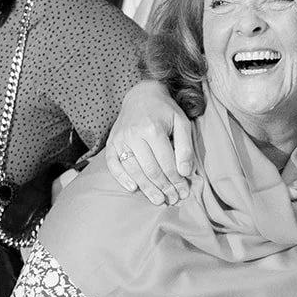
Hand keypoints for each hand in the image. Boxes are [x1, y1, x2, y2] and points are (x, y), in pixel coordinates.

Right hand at [104, 80, 193, 204]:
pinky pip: (113, 164)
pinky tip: (133, 189)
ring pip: (134, 170)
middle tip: (173, 200)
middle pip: (150, 169)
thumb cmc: (165, 111)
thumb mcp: (182, 122)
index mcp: (152, 129)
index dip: (176, 180)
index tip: (184, 192)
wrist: (141, 95)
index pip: (166, 163)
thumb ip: (185, 147)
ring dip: (147, 188)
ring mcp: (120, 139)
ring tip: (158, 200)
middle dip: (164, 188)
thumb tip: (185, 173)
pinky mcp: (111, 143)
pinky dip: (122, 178)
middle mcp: (134, 135)